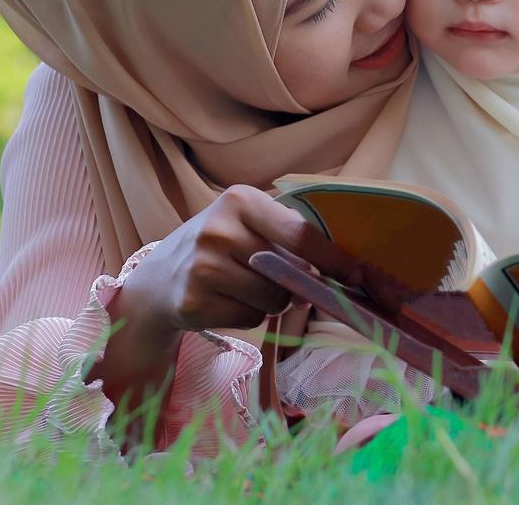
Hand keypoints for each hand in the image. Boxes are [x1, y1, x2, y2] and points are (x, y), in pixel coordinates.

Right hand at [117, 183, 366, 335]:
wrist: (161, 276)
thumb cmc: (222, 244)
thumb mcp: (250, 222)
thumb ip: (289, 235)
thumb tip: (342, 270)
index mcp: (240, 200)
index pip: (300, 233)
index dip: (333, 259)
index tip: (357, 276)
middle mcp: (217, 229)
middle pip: (288, 273)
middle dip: (296, 284)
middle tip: (284, 281)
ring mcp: (202, 267)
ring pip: (272, 300)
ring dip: (272, 302)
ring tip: (247, 288)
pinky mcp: (193, 303)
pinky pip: (250, 319)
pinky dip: (250, 316)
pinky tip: (228, 301)